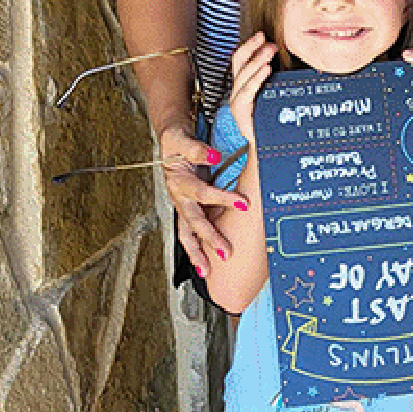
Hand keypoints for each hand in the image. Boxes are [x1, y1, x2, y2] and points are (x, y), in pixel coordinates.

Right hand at [157, 121, 247, 276]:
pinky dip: (195, 250)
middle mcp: (179, 198)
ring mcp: (181, 207)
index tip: (243, 203)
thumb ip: (197, 149)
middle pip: (194, 221)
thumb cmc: (177, 142)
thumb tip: (214, 155)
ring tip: (206, 271)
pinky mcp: (185, 211)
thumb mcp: (184, 140)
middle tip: (226, 251)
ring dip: (197, 253)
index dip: (222, 198)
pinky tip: (204, 265)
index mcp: (179, 181)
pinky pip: (188, 234)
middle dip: (209, 238)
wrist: (168, 143)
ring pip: (186, 234)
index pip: (203, 193)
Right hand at [228, 31, 278, 144]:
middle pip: (239, 62)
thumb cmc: (273, 120)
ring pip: (243, 75)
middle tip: (267, 39)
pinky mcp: (240, 111)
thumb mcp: (277, 94)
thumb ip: (280, 79)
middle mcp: (237, 90)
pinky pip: (247, 91)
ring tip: (270, 50)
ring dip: (257, 60)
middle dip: (252, 48)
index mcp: (244, 84)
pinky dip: (257, 78)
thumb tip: (301, 61)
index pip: (242, 59)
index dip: (250, 45)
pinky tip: (267, 69)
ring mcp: (237, 100)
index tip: (262, 34)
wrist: (268, 146)